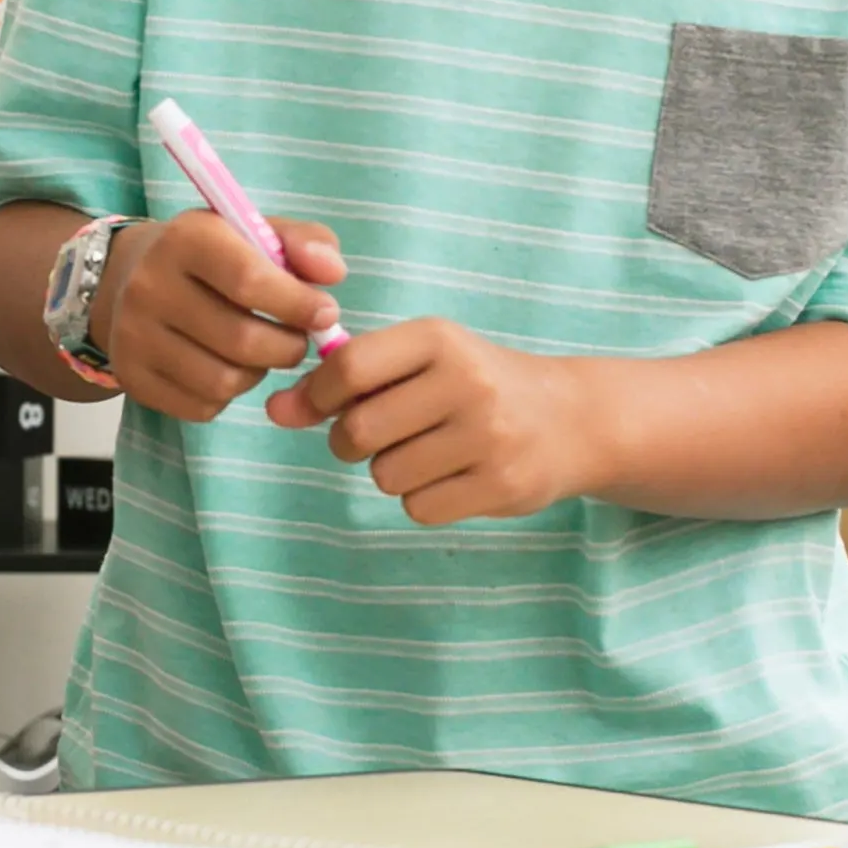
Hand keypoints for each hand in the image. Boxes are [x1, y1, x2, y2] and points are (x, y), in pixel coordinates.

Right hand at [96, 209, 346, 424]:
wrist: (124, 278)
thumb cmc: (210, 255)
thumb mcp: (252, 231)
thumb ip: (303, 242)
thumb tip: (333, 274)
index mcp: (186, 239)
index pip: (249, 281)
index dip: (298, 304)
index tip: (325, 312)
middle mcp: (150, 286)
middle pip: (242, 340)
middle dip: (288, 347)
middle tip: (297, 340)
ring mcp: (134, 337)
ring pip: (224, 381)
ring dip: (259, 373)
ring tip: (260, 351)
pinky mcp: (132, 378)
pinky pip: (202, 406)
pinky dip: (227, 395)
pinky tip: (225, 367)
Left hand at [272, 319, 598, 524]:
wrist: (571, 419)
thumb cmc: (475, 384)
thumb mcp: (420, 361)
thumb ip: (347, 379)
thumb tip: (275, 410)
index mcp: (440, 339)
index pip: (349, 368)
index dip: (318, 396)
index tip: (318, 406)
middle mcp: (466, 382)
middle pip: (358, 431)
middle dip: (352, 441)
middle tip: (381, 434)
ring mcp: (487, 436)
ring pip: (386, 475)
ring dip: (392, 471)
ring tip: (429, 452)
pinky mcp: (502, 484)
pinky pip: (418, 507)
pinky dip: (422, 499)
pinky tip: (452, 476)